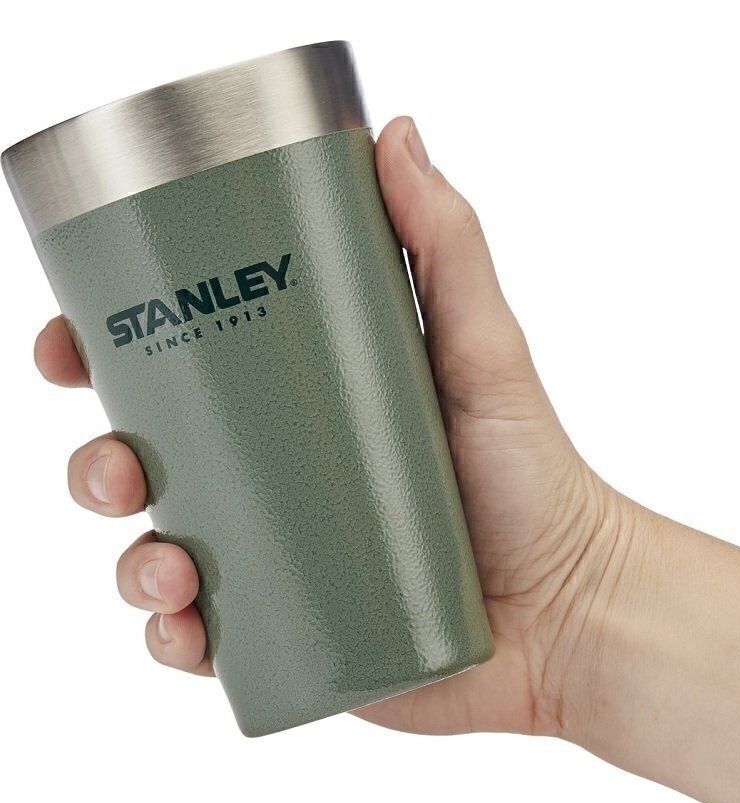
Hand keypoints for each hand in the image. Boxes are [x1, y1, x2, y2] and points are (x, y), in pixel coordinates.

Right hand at [34, 116, 630, 736]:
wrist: (570, 606)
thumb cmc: (534, 478)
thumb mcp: (485, 350)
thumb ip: (447, 246)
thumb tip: (395, 135)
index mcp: (305, 406)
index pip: (185, 370)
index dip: (113, 354)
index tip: (78, 343)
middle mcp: (284, 479)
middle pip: (154, 463)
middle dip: (103, 462)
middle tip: (118, 467)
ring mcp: (284, 560)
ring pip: (161, 555)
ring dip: (131, 559)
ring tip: (167, 564)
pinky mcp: (295, 633)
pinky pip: (203, 639)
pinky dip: (173, 638)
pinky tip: (187, 629)